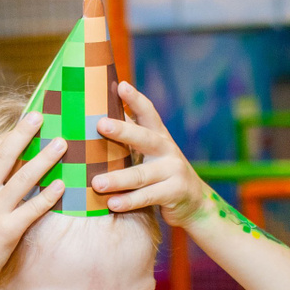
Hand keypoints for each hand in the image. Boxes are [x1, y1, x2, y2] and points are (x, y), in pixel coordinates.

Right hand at [0, 112, 65, 283]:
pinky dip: (48, 196)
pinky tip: (62, 183)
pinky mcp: (9, 230)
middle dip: (23, 134)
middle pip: (4, 156)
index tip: (15, 128)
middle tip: (39, 116)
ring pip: (24, 178)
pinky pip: (33, 208)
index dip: (0, 139)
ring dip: (45, 158)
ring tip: (61, 143)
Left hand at [91, 82, 212, 226]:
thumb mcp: (150, 153)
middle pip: (143, 138)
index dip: (135, 99)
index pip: (148, 113)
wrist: (194, 202)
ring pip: (141, 174)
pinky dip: (129, 201)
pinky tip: (112, 204)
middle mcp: (167, 149)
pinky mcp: (174, 192)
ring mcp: (173, 170)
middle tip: (100, 124)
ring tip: (97, 183)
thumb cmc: (160, 172)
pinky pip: (148, 197)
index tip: (121, 85)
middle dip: (122, 130)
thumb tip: (96, 120)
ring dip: (118, 179)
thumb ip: (131, 139)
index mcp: (159, 136)